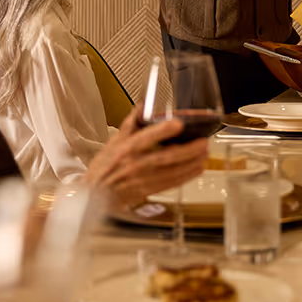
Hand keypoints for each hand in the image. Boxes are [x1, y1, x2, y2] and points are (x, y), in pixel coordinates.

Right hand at [85, 110, 208, 207]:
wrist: (96, 194)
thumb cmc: (105, 167)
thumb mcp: (114, 141)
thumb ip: (130, 124)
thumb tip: (142, 106)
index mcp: (126, 149)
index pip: (145, 138)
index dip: (162, 131)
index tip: (178, 124)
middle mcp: (135, 164)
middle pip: (165, 157)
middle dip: (188, 150)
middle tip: (203, 142)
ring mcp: (143, 179)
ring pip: (172, 171)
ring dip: (191, 163)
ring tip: (205, 153)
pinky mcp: (149, 190)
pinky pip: (172, 183)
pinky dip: (187, 176)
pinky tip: (198, 168)